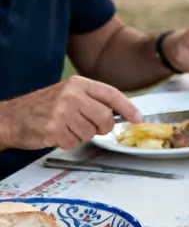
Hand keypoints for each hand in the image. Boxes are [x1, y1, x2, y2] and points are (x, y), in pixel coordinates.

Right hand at [0, 77, 140, 150]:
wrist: (10, 118)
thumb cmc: (42, 107)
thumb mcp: (68, 93)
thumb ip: (92, 99)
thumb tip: (120, 113)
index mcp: (78, 84)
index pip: (112, 94)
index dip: (128, 108)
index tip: (138, 118)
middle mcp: (71, 95)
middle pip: (105, 118)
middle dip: (100, 127)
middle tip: (87, 126)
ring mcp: (62, 112)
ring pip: (90, 133)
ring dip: (80, 135)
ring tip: (65, 127)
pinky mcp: (53, 129)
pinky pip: (74, 143)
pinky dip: (67, 142)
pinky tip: (56, 134)